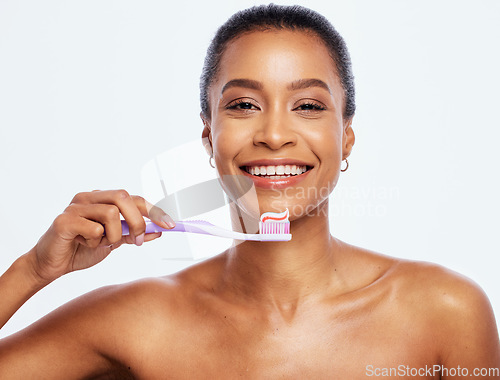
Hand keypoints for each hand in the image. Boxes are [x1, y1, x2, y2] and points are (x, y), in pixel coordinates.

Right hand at [30, 190, 174, 282]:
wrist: (52, 265)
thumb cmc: (81, 249)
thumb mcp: (114, 242)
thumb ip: (134, 234)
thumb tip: (159, 230)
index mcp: (101, 199)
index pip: (133, 198)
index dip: (153, 210)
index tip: (170, 224)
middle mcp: (88, 198)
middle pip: (123, 197)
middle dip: (137, 221)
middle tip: (137, 241)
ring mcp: (75, 207)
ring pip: (111, 213)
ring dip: (113, 235)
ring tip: (101, 244)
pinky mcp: (64, 220)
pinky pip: (94, 229)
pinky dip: (95, 242)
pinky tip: (85, 244)